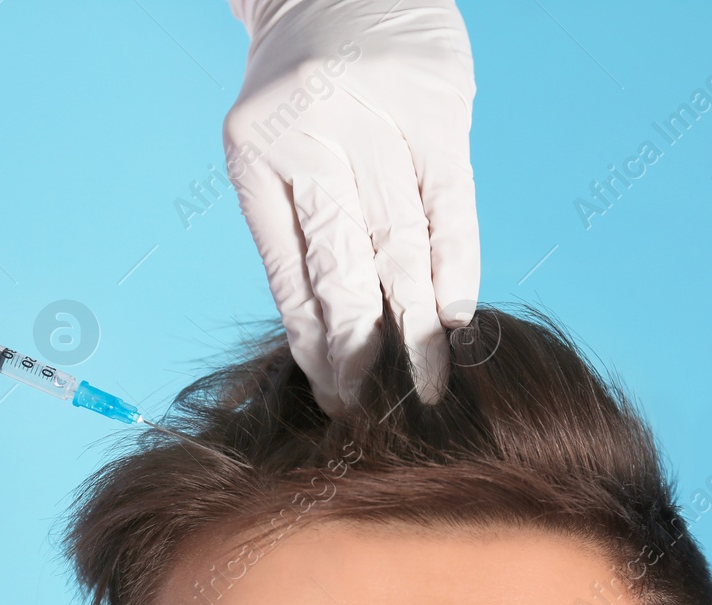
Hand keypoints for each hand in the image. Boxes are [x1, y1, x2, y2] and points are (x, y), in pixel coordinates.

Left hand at [224, 0, 478, 412]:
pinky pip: (452, 206)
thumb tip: (328, 343)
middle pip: (343, 267)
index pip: (289, 274)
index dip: (313, 346)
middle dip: (360, 350)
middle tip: (374, 411)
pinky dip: (456, 265)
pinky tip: (454, 320)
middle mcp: (311, 136)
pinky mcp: (439, 112)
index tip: (333, 400)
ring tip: (425, 388)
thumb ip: (299, 229)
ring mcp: (378, 121)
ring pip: (400, 246)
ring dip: (414, 326)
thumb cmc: (307, 86)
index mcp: (255, 155)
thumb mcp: (275, 146)